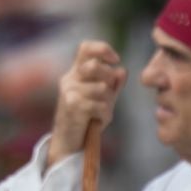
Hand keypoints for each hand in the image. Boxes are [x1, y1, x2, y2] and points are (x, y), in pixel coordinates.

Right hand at [47, 39, 125, 166]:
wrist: (68, 142)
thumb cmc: (86, 118)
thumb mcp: (103, 99)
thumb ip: (113, 85)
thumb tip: (122, 70)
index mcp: (76, 72)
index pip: (85, 48)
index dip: (103, 49)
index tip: (116, 59)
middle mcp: (70, 79)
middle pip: (94, 65)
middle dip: (109, 78)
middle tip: (109, 91)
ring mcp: (69, 92)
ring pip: (100, 88)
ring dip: (108, 101)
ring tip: (102, 111)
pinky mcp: (71, 106)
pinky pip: (99, 105)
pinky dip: (105, 114)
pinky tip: (99, 120)